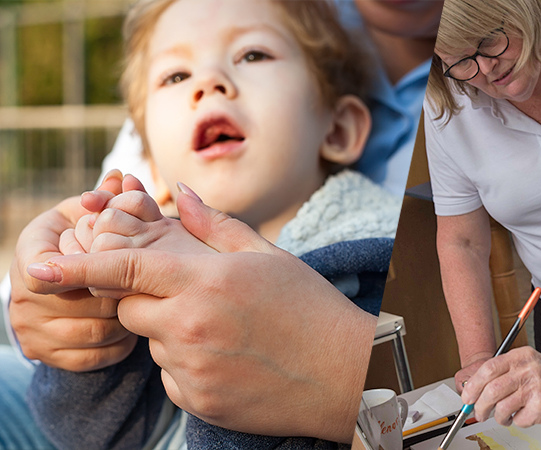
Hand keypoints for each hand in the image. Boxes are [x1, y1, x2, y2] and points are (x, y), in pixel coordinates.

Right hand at [9, 170, 137, 370]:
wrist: (58, 286)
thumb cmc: (83, 239)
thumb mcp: (88, 214)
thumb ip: (108, 198)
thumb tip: (123, 177)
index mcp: (28, 253)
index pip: (49, 268)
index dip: (90, 266)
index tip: (122, 262)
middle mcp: (21, 296)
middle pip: (85, 301)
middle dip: (122, 292)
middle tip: (150, 284)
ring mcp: (31, 330)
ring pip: (96, 331)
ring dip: (128, 319)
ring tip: (144, 302)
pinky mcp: (47, 356)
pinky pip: (96, 357)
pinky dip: (122, 344)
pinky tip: (134, 327)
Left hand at [27, 190, 375, 441]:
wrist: (343, 374)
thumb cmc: (311, 308)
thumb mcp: (269, 256)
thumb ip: (215, 225)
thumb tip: (179, 196)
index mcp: (207, 281)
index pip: (125, 268)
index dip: (80, 266)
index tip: (42, 268)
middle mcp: (192, 326)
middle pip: (129, 308)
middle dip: (145, 298)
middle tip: (192, 296)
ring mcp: (193, 368)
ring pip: (151, 344)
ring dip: (172, 333)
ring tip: (226, 332)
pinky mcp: (199, 400)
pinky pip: (170, 378)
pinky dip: (187, 367)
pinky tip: (229, 360)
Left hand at [460, 346, 540, 427]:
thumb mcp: (531, 365)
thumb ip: (506, 372)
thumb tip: (475, 387)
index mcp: (522, 356)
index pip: (488, 368)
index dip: (473, 385)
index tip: (467, 397)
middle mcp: (529, 369)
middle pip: (491, 389)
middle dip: (480, 405)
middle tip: (478, 413)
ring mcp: (536, 387)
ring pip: (501, 407)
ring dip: (499, 417)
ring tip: (505, 417)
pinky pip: (518, 419)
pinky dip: (518, 422)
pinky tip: (526, 415)